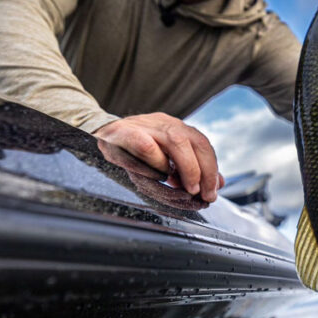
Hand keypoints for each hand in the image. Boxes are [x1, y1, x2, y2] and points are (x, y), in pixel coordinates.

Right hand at [93, 112, 223, 202]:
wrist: (100, 136)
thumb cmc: (133, 152)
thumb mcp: (163, 159)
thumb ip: (190, 169)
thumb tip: (218, 184)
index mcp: (176, 128)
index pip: (203, 144)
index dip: (212, 169)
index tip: (212, 193)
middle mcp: (164, 123)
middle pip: (195, 140)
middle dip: (204, 171)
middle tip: (203, 194)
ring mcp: (146, 126)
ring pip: (176, 141)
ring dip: (187, 168)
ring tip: (187, 189)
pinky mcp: (124, 133)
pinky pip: (146, 146)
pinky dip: (155, 163)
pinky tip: (158, 176)